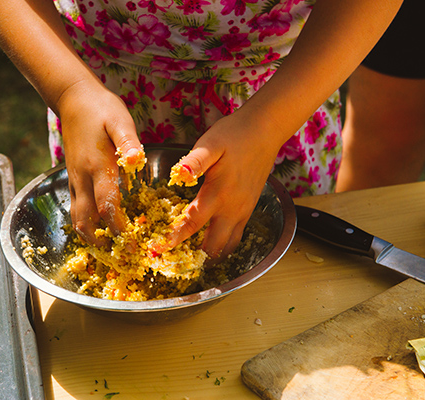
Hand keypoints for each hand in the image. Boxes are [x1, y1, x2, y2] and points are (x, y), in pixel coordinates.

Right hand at [57, 81, 142, 246]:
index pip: (105, 206)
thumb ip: (128, 141)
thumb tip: (136, 160)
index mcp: (98, 166)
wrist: (73, 99)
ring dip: (91, 235)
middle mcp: (82, 177)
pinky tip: (100, 225)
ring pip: (77, 217)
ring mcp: (74, 179)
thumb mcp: (120, 119)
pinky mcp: (72, 177)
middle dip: (101, 240)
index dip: (117, 227)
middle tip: (120, 253)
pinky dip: (86, 222)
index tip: (131, 242)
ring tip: (110, 246)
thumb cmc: (101, 108)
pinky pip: (75, 207)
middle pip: (85, 221)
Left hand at [150, 112, 281, 261]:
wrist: (265, 131)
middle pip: (214, 245)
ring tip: (192, 260)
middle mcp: (233, 208)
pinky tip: (211, 244)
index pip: (193, 224)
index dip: (175, 239)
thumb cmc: (234, 135)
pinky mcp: (249, 209)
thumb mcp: (210, 143)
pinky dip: (222, 246)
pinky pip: (236, 236)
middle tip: (175, 262)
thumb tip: (179, 174)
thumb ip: (195, 162)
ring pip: (228, 245)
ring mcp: (244, 211)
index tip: (159, 249)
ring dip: (211, 255)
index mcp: (219, 194)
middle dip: (195, 257)